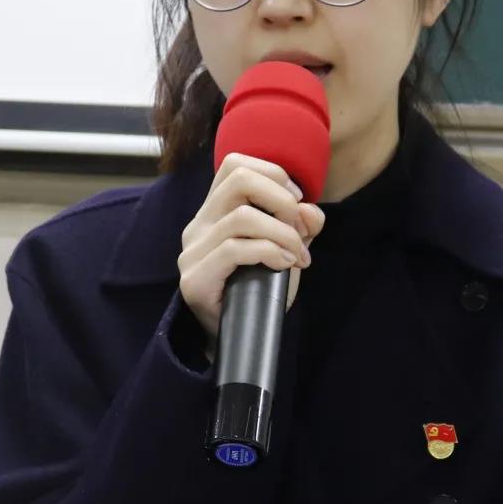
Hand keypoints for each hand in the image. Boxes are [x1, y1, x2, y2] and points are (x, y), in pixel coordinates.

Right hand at [178, 152, 325, 353]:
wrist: (239, 339)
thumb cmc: (259, 291)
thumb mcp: (286, 249)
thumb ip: (299, 225)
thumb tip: (309, 208)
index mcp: (214, 211)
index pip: (235, 164)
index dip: (274, 174)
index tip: (296, 202)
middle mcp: (198, 225)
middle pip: (238, 179)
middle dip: (281, 199)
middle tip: (299, 228)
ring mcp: (192, 252)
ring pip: (242, 217)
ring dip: (284, 235)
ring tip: (298, 257)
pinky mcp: (194, 279)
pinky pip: (235, 250)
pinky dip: (269, 252)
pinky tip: (284, 266)